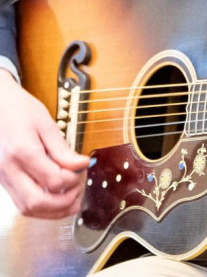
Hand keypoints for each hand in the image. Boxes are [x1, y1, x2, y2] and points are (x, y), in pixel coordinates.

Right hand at [0, 70, 89, 217]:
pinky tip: (55, 198)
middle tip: (79, 192)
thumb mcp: (45, 123)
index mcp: (22, 152)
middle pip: (36, 202)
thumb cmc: (19, 110)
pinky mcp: (2, 181)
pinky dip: (40, 207)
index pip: (53, 179)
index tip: (84, 168)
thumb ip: (62, 148)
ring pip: (26, 208)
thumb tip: (82, 164)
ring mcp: (3, 178)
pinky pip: (20, 202)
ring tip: (71, 200)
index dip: (74, 179)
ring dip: (51, 211)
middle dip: (62, 204)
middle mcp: (9, 169)